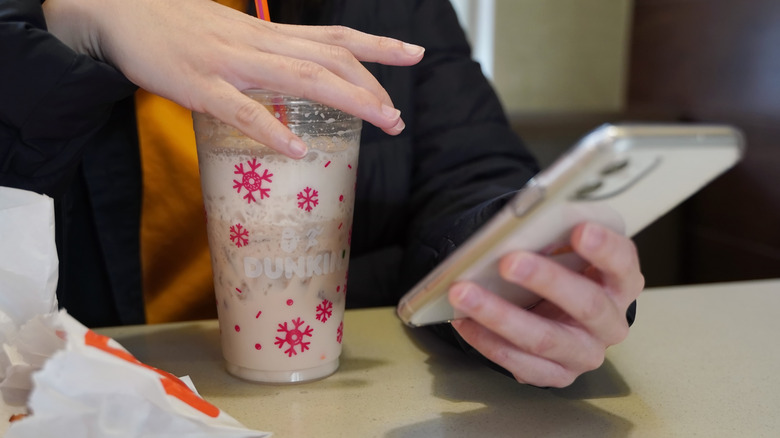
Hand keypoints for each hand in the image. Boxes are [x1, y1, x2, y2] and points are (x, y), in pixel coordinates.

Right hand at [42, 0, 423, 156]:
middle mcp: (260, 44)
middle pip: (331, 60)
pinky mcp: (201, 86)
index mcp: (268, 35)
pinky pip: (243, 111)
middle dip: (372, 87)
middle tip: (397, 118)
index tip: (414, 55)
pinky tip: (297, 150)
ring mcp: (232, 64)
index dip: (377, 46)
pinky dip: (272, 131)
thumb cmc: (177, 28)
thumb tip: (292, 81)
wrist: (120, 12)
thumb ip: (265, 56)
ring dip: (348, 100)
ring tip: (381, 121)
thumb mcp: (232, 36)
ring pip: (302, 78)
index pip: (335, 37)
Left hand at [447, 222, 644, 387]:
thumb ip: (560, 228)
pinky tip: (464, 320)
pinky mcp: (557, 375)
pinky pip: (522, 364)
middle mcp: (611, 322)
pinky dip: (488, 341)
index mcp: (622, 281)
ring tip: (463, 293)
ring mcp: (585, 353)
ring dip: (500, 315)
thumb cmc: (563, 266)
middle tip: (508, 262)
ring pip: (544, 339)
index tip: (580, 230)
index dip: (604, 248)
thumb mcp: (568, 242)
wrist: (558, 307)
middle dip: (546, 281)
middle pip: (586, 304)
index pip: (622, 263)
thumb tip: (529, 219)